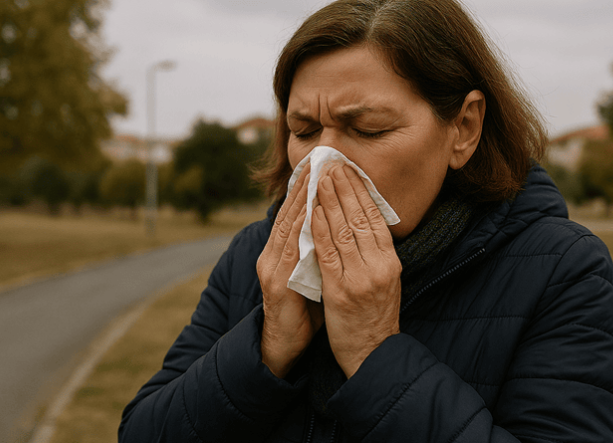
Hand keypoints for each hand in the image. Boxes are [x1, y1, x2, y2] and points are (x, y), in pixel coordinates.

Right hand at [257, 164, 323, 377]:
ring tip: (316, 176)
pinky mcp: (277, 284)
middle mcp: (273, 255)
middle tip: (319, 160)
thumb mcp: (314, 275)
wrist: (286, 346)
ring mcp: (272, 268)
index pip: (296, 213)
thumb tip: (340, 229)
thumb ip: (322, 253)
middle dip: (304, 186)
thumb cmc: (305, 311)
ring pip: (288, 226)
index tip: (322, 166)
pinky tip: (310, 212)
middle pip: (289, 213)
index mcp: (283, 252)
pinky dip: (300, 229)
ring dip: (302, 200)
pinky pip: (290, 251)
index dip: (307, 189)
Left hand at [312, 164, 401, 377]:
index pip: (375, 218)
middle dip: (345, 188)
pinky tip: (313, 210)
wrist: (372, 353)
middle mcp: (378, 266)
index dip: (361, 191)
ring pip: (344, 230)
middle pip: (360, 217)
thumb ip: (375, 254)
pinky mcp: (341, 290)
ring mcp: (360, 278)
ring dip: (330, 200)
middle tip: (332, 165)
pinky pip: (328, 252)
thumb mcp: (384, 281)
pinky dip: (320, 229)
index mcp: (390, 262)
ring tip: (320, 178)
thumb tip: (363, 223)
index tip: (350, 171)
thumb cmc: (374, 316)